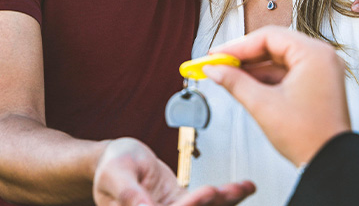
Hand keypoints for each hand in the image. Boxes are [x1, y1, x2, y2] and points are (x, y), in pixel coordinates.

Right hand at [93, 137, 253, 205]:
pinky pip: (209, 202)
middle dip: (210, 204)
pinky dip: (228, 195)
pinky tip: (245, 187)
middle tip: (219, 190)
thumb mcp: (116, 174)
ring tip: (240, 188)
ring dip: (225, 201)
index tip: (203, 193)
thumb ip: (129, 194)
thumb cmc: (112, 164)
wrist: (119, 158)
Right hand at [202, 26, 349, 166]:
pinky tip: (246, 84)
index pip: (268, 37)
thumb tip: (214, 69)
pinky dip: (267, 78)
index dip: (237, 46)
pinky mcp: (317, 84)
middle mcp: (321, 57)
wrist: (329, 163)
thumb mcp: (263, 105)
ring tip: (228, 75)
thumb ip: (235, 82)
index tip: (216, 55)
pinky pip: (287, 72)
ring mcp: (321, 70)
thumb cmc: (308, 136)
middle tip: (218, 63)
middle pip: (274, 45)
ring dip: (254, 68)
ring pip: (279, 59)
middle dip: (244, 56)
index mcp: (314, 54)